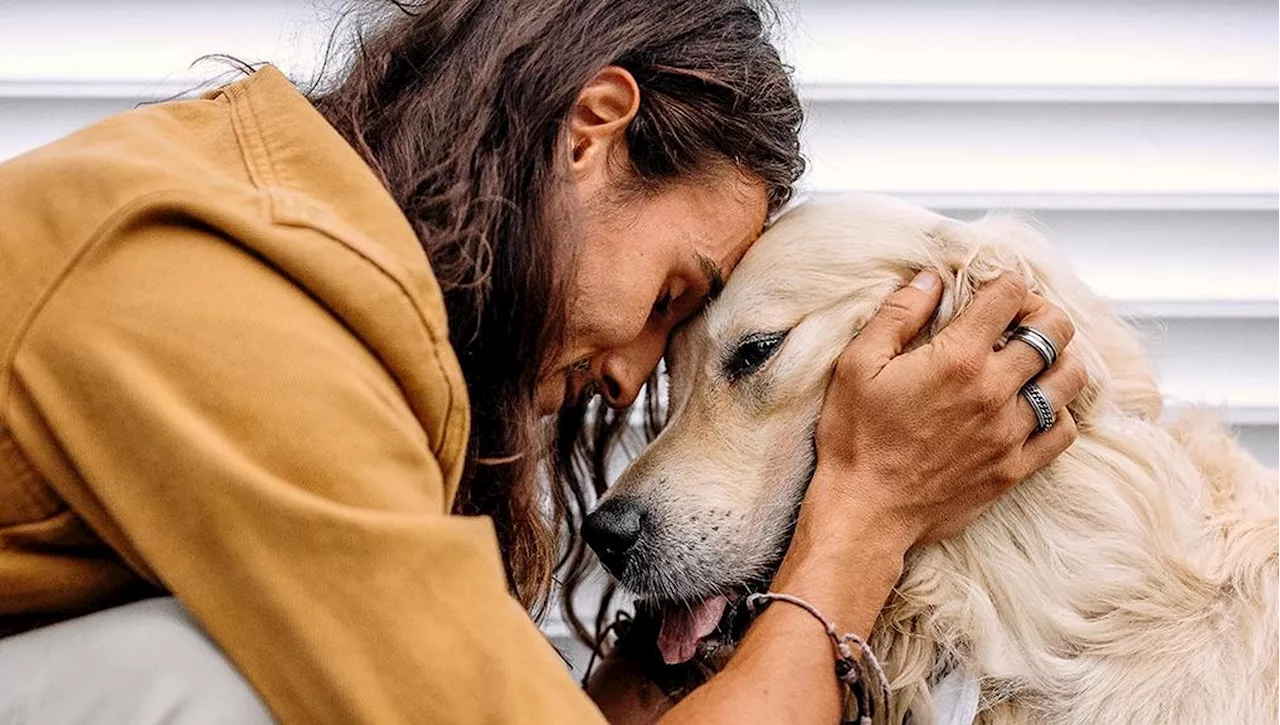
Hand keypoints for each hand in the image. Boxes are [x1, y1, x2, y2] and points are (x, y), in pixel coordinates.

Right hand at [811, 270, 1086, 546]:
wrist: (865, 513)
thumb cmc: (855, 439)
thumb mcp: (857, 365)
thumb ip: (897, 314)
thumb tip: (930, 277)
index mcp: (957, 358)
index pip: (1011, 294)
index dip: (1005, 281)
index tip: (992, 290)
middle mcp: (994, 391)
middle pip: (1054, 329)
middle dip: (1040, 312)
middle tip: (1017, 320)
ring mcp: (1010, 432)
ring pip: (1071, 378)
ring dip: (1058, 359)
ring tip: (1033, 360)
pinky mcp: (1015, 468)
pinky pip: (1063, 431)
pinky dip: (1058, 411)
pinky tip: (1034, 406)